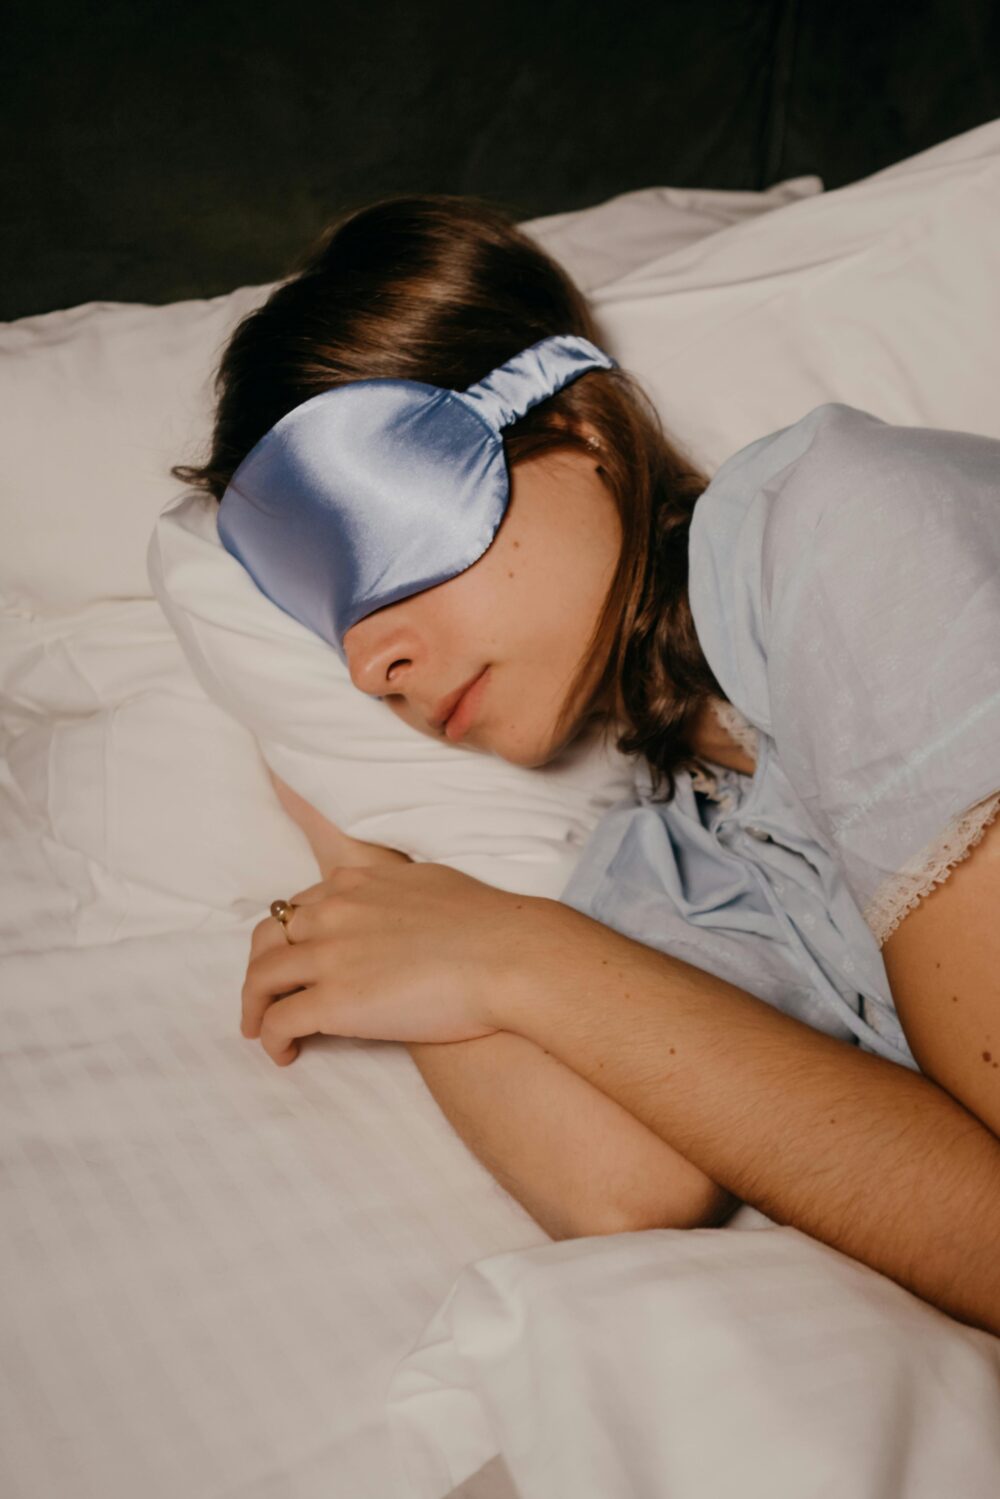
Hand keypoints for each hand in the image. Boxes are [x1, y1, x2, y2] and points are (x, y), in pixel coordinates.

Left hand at [240, 862, 551, 1062]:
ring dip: (255, 1006)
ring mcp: (329, 956)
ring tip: (260, 1029)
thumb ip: (401, 890)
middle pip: (270, 936)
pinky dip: (271, 1039)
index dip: (292, 934)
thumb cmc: (489, 924)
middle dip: (261, 968)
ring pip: (262, 980)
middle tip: (265, 994)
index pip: (301, 904)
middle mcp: (334, 912)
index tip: (295, 955)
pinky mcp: (334, 1002)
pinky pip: (280, 1022)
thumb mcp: (434, 882)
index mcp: (357, 881)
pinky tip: (285, 1054)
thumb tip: (404, 902)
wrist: (509, 956)